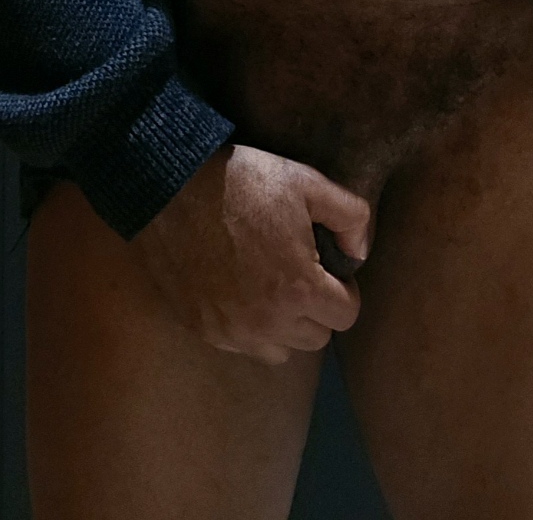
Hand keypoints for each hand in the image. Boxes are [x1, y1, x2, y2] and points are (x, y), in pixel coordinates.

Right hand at [132, 144, 371, 364]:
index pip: (346, 315)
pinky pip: (242, 346)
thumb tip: (360, 252)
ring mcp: (232, 332)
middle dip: (316, 308)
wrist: (172, 187)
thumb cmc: (244, 182)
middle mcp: (268, 322)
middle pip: (316, 338)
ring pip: (280, 350)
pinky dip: (249, 328)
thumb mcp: (308, 182)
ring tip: (271, 286)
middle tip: (299, 272)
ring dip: (284, 326)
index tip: (326, 267)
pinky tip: (240, 291)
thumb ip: (351, 216)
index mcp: (299, 288)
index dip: (343, 289)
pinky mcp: (204, 330)